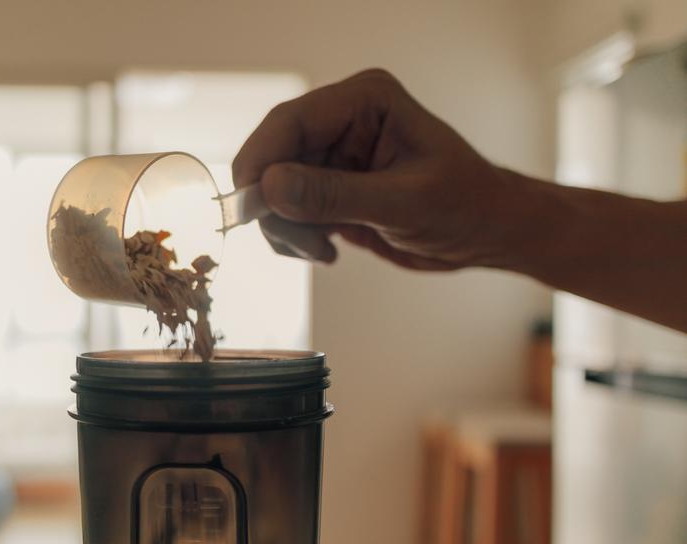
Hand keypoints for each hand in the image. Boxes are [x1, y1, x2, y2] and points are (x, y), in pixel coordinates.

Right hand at [232, 69, 521, 269]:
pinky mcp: (328, 186)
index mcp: (364, 101)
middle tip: (302, 244)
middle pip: (272, 157)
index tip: (249, 208)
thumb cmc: (464, 205)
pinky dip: (295, 237)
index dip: (260, 163)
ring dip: (286, 227)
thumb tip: (267, 187)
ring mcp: (331, 154)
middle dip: (275, 205)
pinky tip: (327, 249)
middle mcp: (341, 120)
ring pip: (273, 189)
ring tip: (322, 250)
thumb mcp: (401, 203)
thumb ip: (333, 195)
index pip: (289, 122)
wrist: (484, 233)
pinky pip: (286, 210)